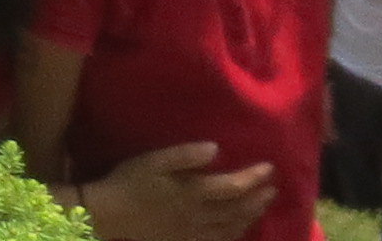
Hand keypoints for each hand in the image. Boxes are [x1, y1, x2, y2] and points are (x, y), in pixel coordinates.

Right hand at [80, 141, 274, 240]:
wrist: (109, 216)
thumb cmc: (130, 182)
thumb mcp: (154, 160)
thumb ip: (186, 155)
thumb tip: (216, 149)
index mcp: (192, 193)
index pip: (233, 187)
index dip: (253, 178)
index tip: (269, 168)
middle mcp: (198, 216)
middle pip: (236, 210)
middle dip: (257, 199)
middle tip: (273, 189)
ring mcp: (192, 233)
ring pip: (230, 229)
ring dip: (249, 217)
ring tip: (261, 208)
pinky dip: (232, 236)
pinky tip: (237, 232)